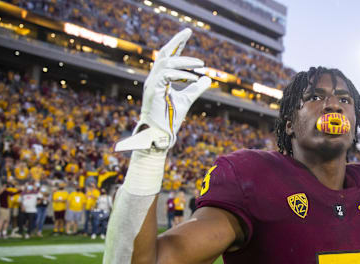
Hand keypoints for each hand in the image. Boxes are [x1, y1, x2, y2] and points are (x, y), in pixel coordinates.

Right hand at [116, 29, 210, 151]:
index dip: (177, 44)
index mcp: (160, 78)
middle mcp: (153, 78)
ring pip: (166, 62)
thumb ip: (196, 88)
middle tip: (189, 31)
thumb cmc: (170, 119)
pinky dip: (181, 74)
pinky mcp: (153, 90)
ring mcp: (151, 83)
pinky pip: (166, 75)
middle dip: (176, 41)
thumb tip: (208, 78)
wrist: (160, 135)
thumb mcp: (187, 99)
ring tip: (201, 64)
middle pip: (163, 53)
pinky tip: (193, 78)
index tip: (188, 33)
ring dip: (184, 61)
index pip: (168, 56)